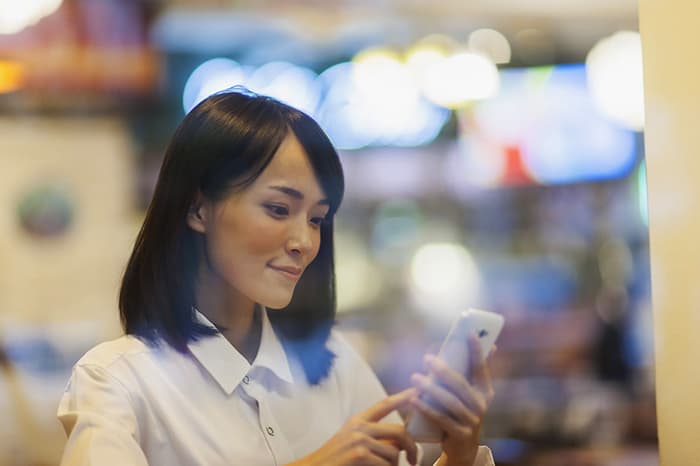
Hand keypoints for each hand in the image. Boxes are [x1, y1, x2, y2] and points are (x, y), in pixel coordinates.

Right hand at [288, 388, 418, 465]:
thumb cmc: (334, 462)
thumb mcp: (352, 443)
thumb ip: (373, 439)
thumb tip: (398, 444)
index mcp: (357, 422)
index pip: (383, 405)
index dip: (401, 398)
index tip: (416, 391)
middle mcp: (359, 427)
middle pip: (399, 431)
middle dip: (411, 447)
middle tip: (414, 460)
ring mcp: (359, 440)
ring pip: (394, 452)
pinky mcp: (359, 454)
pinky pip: (387, 464)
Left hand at [409, 334, 494, 465]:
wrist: (463, 446)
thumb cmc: (464, 410)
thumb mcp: (471, 392)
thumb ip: (474, 370)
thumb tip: (487, 343)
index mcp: (485, 390)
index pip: (481, 367)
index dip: (477, 350)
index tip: (470, 332)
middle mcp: (481, 404)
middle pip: (460, 384)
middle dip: (443, 370)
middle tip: (426, 358)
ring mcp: (472, 420)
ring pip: (450, 402)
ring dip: (431, 388)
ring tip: (415, 378)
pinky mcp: (460, 434)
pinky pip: (441, 419)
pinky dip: (426, 408)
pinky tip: (414, 399)